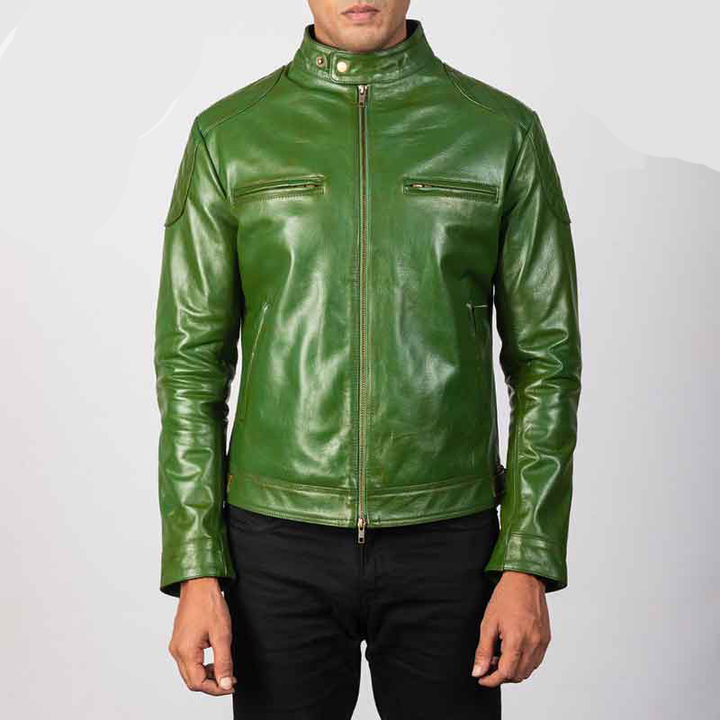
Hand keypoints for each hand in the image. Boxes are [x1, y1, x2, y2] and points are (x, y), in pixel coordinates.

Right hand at [168, 577, 236, 694]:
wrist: (199, 584)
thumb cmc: (209, 604)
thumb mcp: (222, 635)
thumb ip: (223, 662)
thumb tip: (226, 684)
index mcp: (185, 651)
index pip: (198, 683)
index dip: (216, 689)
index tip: (231, 685)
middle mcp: (177, 651)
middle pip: (192, 681)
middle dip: (212, 684)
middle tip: (230, 679)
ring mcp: (176, 646)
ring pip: (190, 672)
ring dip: (207, 675)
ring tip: (225, 669)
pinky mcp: (180, 640)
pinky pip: (189, 661)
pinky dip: (202, 665)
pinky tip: (215, 658)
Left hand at [471, 571, 550, 685]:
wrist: (526, 579)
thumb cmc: (506, 597)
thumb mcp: (488, 622)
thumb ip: (483, 650)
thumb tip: (477, 672)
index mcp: (517, 640)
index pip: (505, 673)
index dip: (491, 680)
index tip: (481, 678)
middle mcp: (533, 644)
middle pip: (517, 676)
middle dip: (501, 676)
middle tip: (488, 664)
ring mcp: (542, 643)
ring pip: (528, 671)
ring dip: (513, 671)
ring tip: (499, 656)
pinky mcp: (546, 639)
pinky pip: (535, 661)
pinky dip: (523, 663)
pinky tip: (512, 651)